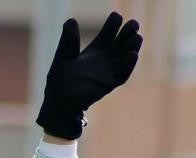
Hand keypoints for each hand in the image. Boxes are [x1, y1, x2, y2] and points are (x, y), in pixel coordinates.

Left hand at [36, 11, 142, 138]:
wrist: (59, 101)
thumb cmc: (59, 80)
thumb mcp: (64, 55)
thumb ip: (69, 40)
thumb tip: (71, 20)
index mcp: (94, 51)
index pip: (108, 34)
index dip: (113, 25)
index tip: (116, 16)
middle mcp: (104, 60)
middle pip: (120, 43)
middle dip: (128, 33)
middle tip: (134, 23)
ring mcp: (108, 72)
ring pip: (125, 57)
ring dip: (132, 47)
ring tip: (137, 37)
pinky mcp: (109, 84)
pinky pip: (122, 74)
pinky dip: (128, 65)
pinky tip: (133, 55)